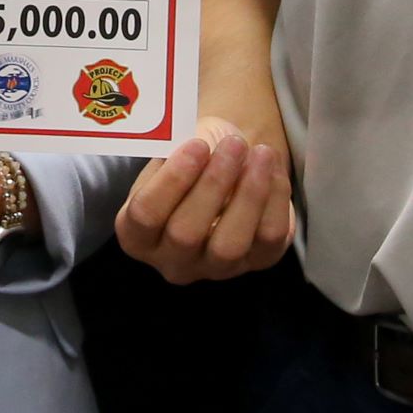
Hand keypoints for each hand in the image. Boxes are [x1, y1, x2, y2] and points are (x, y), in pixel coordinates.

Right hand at [114, 118, 293, 284]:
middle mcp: (172, 260)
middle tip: (233, 145)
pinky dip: (276, 198)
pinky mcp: (257, 261)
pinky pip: (270, 238)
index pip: (145, 216)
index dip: (172, 180)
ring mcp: (215, 268)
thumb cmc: (190, 160)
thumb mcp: (171, 151)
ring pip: (230, 245)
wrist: (224, 168)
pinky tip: (272, 168)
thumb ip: (175, 151)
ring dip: (249, 194)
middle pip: (185, 235)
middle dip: (214, 184)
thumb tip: (200, 144)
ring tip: (260, 153)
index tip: (197, 144)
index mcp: (137, 234)